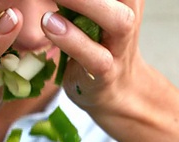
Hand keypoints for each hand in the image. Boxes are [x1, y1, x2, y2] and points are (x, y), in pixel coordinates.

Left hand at [41, 0, 146, 118]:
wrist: (120, 94)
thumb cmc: (98, 44)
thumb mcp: (94, 14)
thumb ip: (80, 3)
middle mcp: (129, 16)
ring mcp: (121, 47)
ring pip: (119, 21)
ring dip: (86, 4)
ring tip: (52, 1)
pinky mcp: (107, 73)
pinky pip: (96, 57)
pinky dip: (72, 40)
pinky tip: (49, 24)